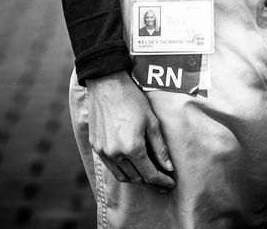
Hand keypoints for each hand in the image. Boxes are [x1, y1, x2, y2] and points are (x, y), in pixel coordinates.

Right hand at [85, 71, 174, 190]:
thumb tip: (168, 168)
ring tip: (147, 173)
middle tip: (162, 179)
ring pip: (122, 176)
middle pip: (136, 178)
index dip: (162, 181)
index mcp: (132, 148)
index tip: (170, 183)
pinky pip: (111, 167)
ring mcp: (104, 152)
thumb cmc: (131, 99)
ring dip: (136, 177)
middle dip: (151, 181)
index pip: (150, 175)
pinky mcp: (96, 147)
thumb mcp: (151, 121)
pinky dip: (122, 170)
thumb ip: (159, 147)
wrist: (106, 84)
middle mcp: (116, 154)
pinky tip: (131, 164)